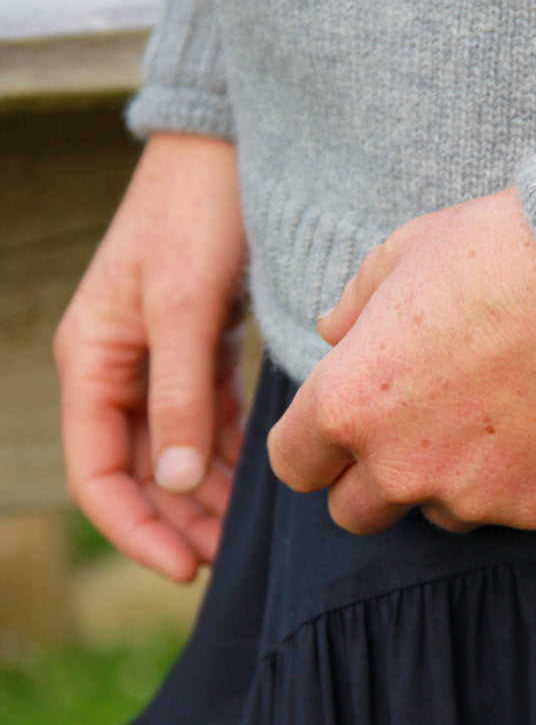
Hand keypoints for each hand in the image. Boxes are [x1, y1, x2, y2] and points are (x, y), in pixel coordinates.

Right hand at [54, 132, 246, 580]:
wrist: (221, 156)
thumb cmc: (194, 219)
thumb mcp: (185, 308)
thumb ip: (179, 396)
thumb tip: (181, 482)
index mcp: (92, 362)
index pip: (100, 472)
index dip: (136, 528)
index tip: (186, 568)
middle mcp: (116, 368)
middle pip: (139, 470)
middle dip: (177, 518)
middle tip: (229, 554)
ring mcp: (156, 359)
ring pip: (174, 449)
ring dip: (204, 492)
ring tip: (245, 527)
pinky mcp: (195, 348)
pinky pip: (202, 418)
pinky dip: (224, 451)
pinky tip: (253, 477)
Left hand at [267, 188, 535, 533]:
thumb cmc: (492, 252)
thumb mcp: (401, 256)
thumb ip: (350, 307)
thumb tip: (331, 332)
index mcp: (348, 405)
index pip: (293, 465)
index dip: (313, 445)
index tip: (339, 430)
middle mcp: (399, 467)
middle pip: (353, 512)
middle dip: (370, 478)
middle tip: (413, 429)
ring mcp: (472, 494)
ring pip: (437, 514)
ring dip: (447, 480)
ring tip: (492, 415)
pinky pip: (509, 507)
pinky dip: (518, 477)